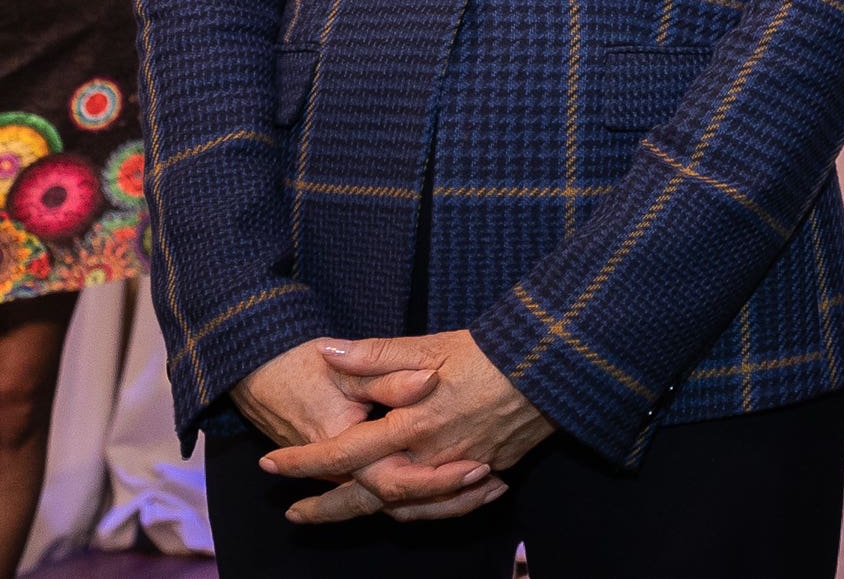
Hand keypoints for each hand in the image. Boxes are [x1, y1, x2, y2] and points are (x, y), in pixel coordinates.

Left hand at [256, 332, 548, 524]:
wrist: (556, 365)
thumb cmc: (491, 351)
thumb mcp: (429, 346)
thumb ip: (375, 354)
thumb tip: (327, 353)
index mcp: (411, 425)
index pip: (343, 452)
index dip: (303, 462)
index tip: (270, 466)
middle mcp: (431, 456)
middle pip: (367, 496)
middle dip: (327, 508)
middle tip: (294, 514)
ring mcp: (460, 469)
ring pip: (404, 508)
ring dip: (368, 514)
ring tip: (342, 514)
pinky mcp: (488, 470)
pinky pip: (447, 507)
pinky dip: (424, 512)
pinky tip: (409, 509)